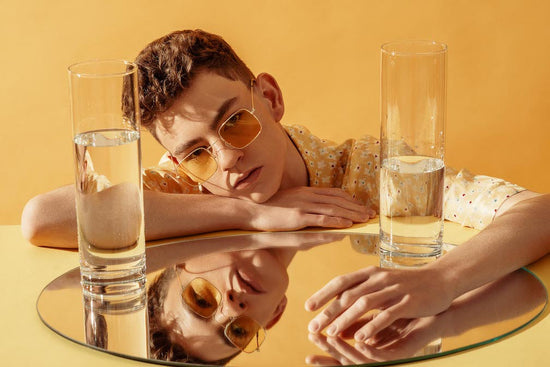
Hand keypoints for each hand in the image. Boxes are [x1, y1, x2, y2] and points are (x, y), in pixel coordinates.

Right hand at [247, 186, 374, 230]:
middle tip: (371, 213)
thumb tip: (327, 223)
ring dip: (352, 213)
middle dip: (356, 207)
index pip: (334, 193)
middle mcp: (308, 195)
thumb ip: (310, 214)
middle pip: (338, 200)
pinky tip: (347, 224)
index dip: (350, 199)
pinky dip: (337, 220)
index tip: (362, 205)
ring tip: (365, 219)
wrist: (251, 212)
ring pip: (334, 208)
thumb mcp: (292, 208)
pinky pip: (322, 218)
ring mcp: (304, 205)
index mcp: (307, 192)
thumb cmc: (270, 212)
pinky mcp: (298, 216)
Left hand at [305, 265, 453, 341]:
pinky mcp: (408, 302)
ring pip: (363, 304)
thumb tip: (339, 305)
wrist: (441, 279)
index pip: (341, 282)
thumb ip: (362, 291)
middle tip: (313, 327)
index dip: (323, 294)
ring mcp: (393, 289)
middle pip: (348, 294)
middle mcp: (378, 278)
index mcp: (370, 272)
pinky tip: (361, 338)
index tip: (308, 307)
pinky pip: (386, 315)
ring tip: (331, 334)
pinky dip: (372, 326)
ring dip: (345, 320)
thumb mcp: (382, 282)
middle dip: (328, 312)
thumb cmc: (407, 284)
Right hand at [306, 316, 440, 364]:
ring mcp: (389, 356)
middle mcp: (376, 354)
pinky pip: (384, 357)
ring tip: (329, 337)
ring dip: (345, 349)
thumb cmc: (405, 309)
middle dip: (328, 349)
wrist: (437, 309)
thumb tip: (331, 309)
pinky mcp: (404, 354)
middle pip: (346, 358)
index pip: (341, 348)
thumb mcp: (376, 311)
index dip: (323, 345)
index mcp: (367, 344)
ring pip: (362, 359)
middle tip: (312, 335)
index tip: (306, 334)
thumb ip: (356, 314)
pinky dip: (370, 350)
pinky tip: (360, 341)